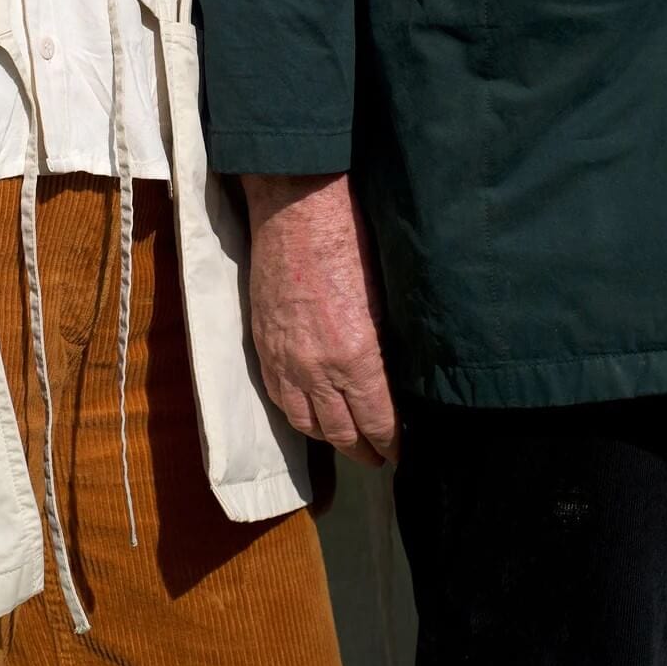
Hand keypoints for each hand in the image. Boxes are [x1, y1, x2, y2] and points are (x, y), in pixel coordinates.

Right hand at [242, 172, 397, 467]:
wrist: (296, 208)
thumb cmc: (349, 240)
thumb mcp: (383, 297)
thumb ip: (387, 346)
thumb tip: (397, 377)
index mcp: (357, 357)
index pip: (378, 420)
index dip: (392, 442)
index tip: (402, 450)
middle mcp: (317, 369)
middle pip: (341, 431)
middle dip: (364, 450)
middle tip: (379, 457)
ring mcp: (285, 360)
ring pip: (306, 421)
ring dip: (329, 438)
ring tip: (347, 444)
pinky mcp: (263, 345)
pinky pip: (279, 397)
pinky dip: (297, 414)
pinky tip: (310, 416)